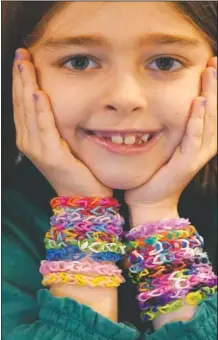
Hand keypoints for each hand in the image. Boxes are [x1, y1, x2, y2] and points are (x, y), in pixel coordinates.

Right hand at [13, 48, 111, 196]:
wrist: (82, 197)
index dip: (20, 81)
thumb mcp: (60, 145)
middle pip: (21, 104)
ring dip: (26, 85)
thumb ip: (52, 126)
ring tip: (25, 64)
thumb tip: (51, 102)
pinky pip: (44, 127)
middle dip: (20, 77)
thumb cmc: (74, 171)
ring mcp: (38, 150)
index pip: (22, 104)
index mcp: (30, 139)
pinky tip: (38, 92)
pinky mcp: (51, 155)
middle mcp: (29, 142)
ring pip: (29, 111)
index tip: (22, 60)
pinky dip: (40, 109)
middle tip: (21, 54)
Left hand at [125, 57, 216, 224]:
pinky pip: (194, 139)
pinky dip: (198, 121)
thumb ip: (169, 128)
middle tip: (214, 62)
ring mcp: (196, 155)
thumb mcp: (164, 145)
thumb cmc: (154, 172)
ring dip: (211, 96)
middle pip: (215, 111)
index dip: (213, 89)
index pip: (209, 110)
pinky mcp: (187, 164)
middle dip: (216, 86)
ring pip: (210, 121)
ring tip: (210, 73)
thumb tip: (161, 107)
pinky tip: (198, 104)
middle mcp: (202, 146)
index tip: (211, 66)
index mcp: (198, 141)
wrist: (149, 200)